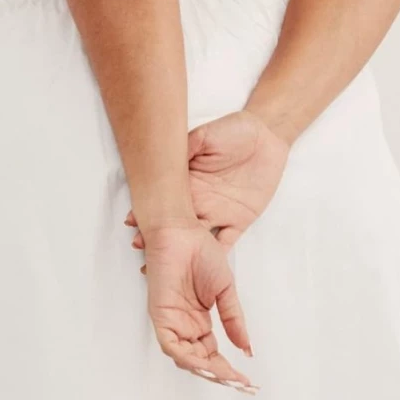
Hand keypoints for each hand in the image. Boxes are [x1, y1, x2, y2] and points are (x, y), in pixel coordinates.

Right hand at [126, 108, 289, 253]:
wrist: (266, 136)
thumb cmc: (235, 130)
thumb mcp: (207, 135)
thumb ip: (189, 146)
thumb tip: (170, 157)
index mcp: (189, 181)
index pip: (166, 200)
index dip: (150, 211)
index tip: (132, 221)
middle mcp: (199, 200)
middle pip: (176, 223)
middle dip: (158, 236)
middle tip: (140, 246)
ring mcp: (218, 212)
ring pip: (196, 237)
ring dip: (183, 251)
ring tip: (166, 263)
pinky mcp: (239, 220)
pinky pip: (226, 241)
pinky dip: (215, 255)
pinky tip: (203, 268)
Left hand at [138, 222, 257, 391]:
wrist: (182, 231)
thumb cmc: (201, 253)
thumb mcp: (225, 291)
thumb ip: (234, 320)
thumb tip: (247, 348)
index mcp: (198, 321)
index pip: (211, 354)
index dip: (227, 369)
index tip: (246, 381)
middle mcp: (184, 325)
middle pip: (199, 360)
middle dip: (219, 374)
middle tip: (238, 384)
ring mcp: (172, 321)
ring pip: (184, 358)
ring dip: (204, 370)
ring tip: (225, 376)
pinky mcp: (161, 315)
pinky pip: (171, 345)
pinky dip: (187, 357)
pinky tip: (204, 364)